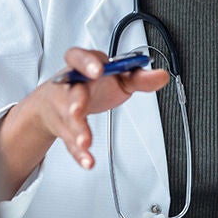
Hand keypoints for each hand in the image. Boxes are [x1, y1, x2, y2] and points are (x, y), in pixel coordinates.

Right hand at [24, 47, 168, 170]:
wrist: (56, 102)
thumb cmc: (91, 85)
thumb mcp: (116, 77)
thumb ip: (138, 77)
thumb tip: (161, 76)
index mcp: (83, 67)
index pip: (79, 57)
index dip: (87, 63)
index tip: (98, 70)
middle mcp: (70, 86)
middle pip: (71, 92)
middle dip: (75, 101)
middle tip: (77, 110)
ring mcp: (64, 108)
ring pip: (68, 119)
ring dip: (77, 131)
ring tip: (85, 142)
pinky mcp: (64, 129)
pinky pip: (69, 142)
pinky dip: (79, 153)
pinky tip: (87, 160)